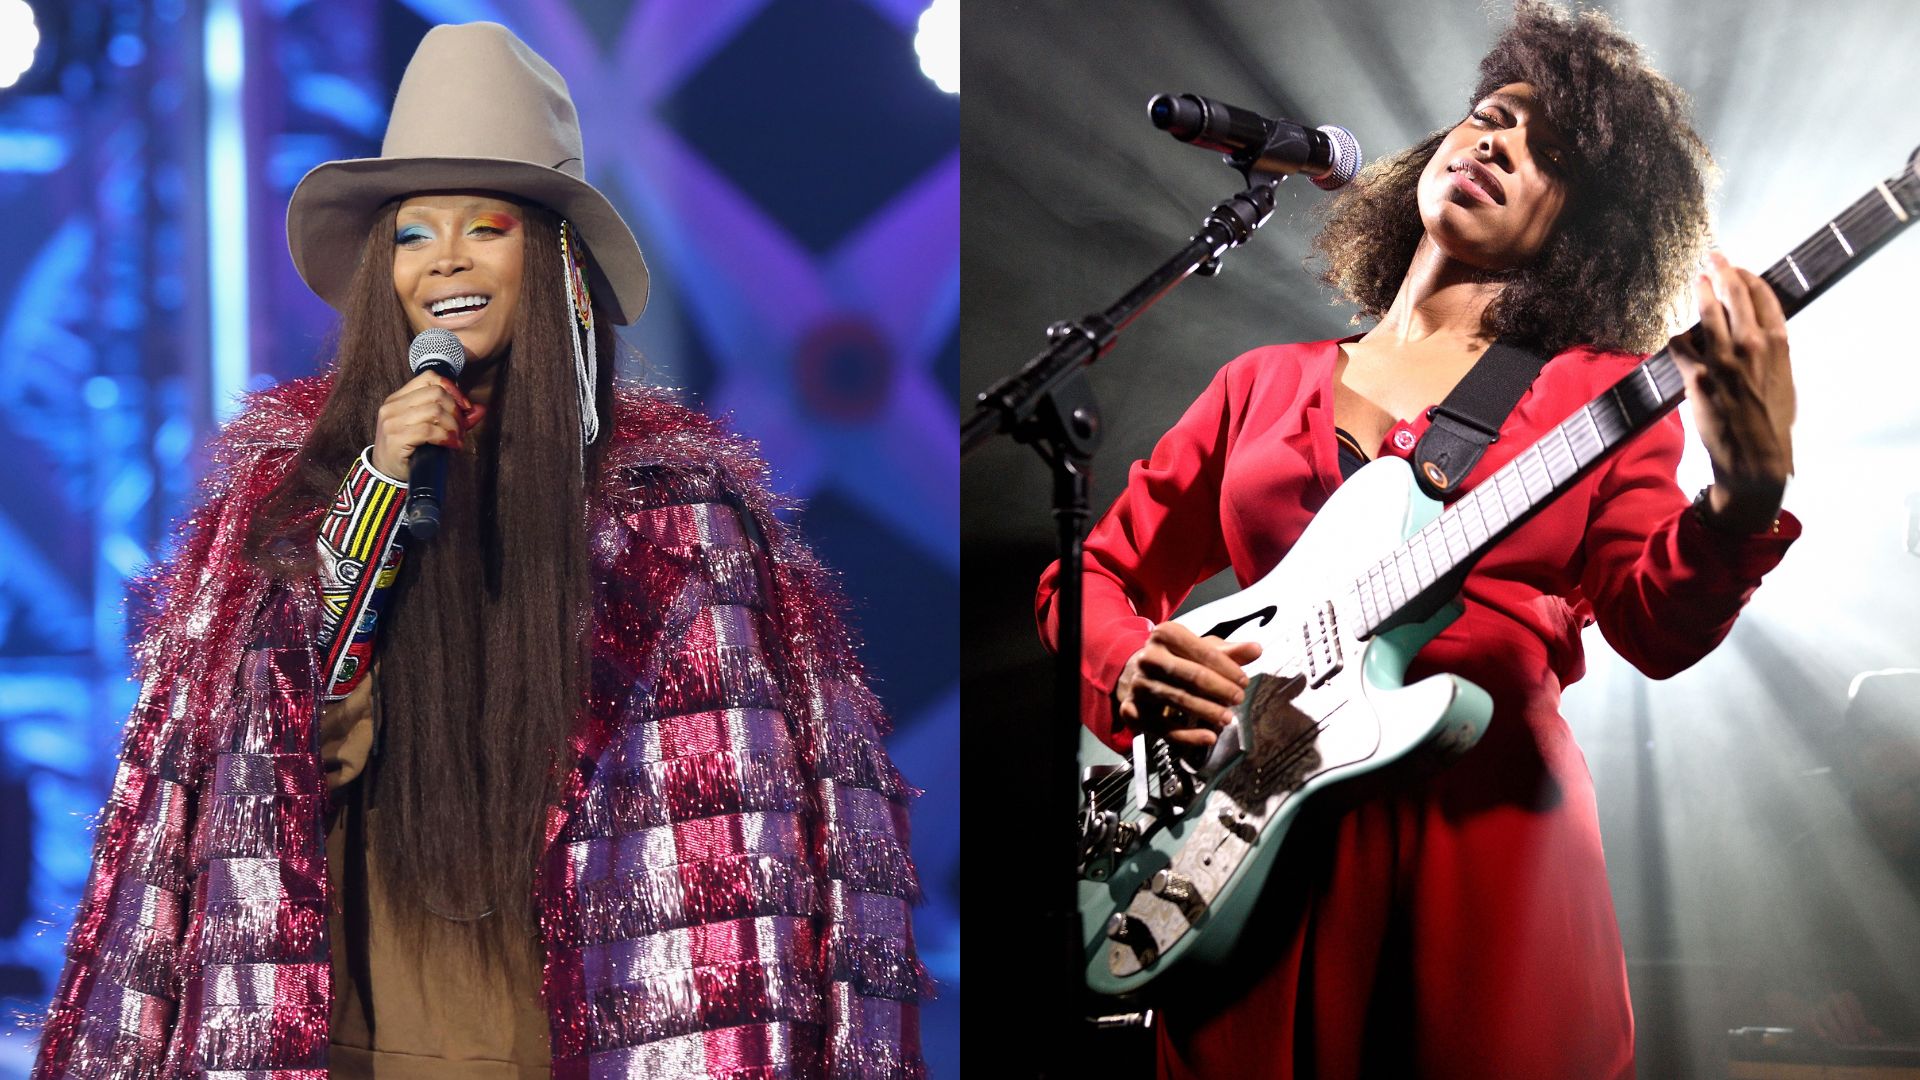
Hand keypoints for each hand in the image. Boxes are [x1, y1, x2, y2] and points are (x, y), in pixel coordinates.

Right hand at [371, 371, 485, 479]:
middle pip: (436, 394)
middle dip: (456, 411)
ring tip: (456, 438)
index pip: (429, 378)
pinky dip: (446, 437)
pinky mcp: (396, 438)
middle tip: (461, 428)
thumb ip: (453, 416)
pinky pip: (429, 431)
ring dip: (453, 426)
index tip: (464, 406)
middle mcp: (393, 406)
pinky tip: (451, 445)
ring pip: (435, 411)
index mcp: (398, 398)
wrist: (387, 473)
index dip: (452, 389)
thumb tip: (480, 409)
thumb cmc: (409, 449)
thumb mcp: (429, 428)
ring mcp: (392, 422)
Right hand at [1115, 623, 1261, 749]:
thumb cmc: (1175, 659)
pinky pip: (1163, 727)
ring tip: (1227, 719)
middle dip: (1220, 689)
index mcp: (1165, 634)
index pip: (1202, 651)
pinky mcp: (1132, 710)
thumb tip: (1256, 650)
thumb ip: (1229, 651)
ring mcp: (1139, 685)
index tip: (1243, 682)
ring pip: (1178, 700)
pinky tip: (1208, 737)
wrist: (1134, 673)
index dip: (1227, 668)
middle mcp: (1148, 657)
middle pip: (1190, 675)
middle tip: (1239, 699)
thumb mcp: (1200, 649)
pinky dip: (1187, 735)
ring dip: (1207, 711)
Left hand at [1667, 251, 1795, 531]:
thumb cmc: (1772, 422)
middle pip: (1735, 294)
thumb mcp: (1785, 381)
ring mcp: (1723, 359)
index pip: (1764, 296)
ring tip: (1697, 280)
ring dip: (1701, 293)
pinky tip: (1679, 339)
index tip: (1739, 269)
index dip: (1749, 278)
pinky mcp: (1698, 376)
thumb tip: (1761, 336)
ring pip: (1707, 312)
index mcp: (1779, 344)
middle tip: (1714, 257)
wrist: (1755, 457)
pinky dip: (1679, 340)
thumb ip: (1773, 354)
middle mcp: (1752, 345)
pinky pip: (1681, 345)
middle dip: (1723, 270)